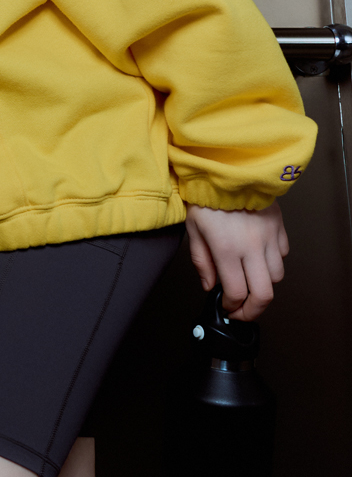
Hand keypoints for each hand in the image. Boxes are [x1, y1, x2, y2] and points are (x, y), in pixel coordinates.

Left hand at [185, 202, 287, 321]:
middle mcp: (252, 246)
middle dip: (253, 309)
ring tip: (249, 280)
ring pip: (277, 276)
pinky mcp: (278, 226)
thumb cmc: (204, 196)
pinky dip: (273, 262)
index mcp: (227, 249)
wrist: (224, 167)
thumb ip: (201, 261)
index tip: (226, 306)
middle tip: (243, 309)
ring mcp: (268, 236)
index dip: (232, 306)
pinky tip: (259, 257)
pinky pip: (283, 254)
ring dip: (263, 284)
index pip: (237, 293)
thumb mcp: (193, 229)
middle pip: (264, 294)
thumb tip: (209, 286)